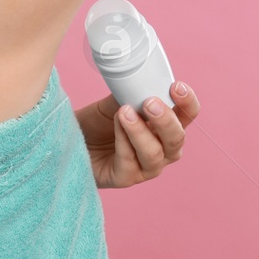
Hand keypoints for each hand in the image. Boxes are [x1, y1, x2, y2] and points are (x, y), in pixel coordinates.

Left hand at [75, 82, 196, 188]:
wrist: (70, 139)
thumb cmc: (97, 122)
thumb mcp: (115, 102)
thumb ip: (132, 93)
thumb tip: (141, 79)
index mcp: (165, 126)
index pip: (187, 115)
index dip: (187, 102)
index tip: (176, 87)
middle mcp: (162, 149)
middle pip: (177, 138)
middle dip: (166, 120)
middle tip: (150, 103)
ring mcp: (145, 167)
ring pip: (155, 154)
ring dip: (141, 131)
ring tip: (125, 112)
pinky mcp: (125, 179)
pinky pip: (129, 162)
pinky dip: (123, 141)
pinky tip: (116, 125)